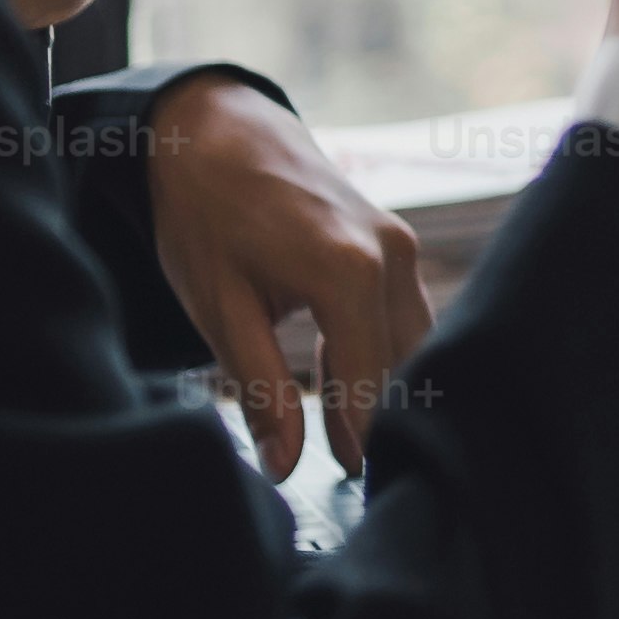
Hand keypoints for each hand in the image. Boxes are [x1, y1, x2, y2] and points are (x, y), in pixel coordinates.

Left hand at [142, 77, 433, 479]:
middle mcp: (391, 255)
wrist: (216, 129)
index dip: (360, 441)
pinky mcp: (396, 242)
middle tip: (357, 479)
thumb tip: (285, 465)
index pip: (370, 382)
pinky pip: (404, 314)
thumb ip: (259, 389)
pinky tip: (347, 384)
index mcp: (348, 270)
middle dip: (382, 422)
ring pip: (411, 343)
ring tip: (354, 445)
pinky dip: (381, 354)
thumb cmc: (207, 214)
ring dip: (385, 390)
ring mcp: (400, 244)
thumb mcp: (220, 306)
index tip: (354, 489)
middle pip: (402, 366)